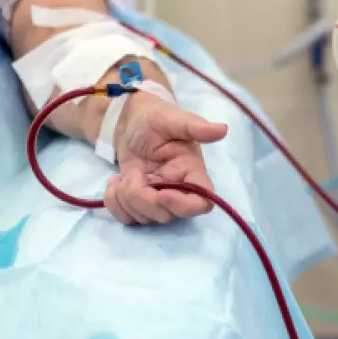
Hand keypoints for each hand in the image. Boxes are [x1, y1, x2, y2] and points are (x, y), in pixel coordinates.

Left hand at [104, 91, 227, 224]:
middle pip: (167, 215)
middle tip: (133, 173)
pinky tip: (116, 182)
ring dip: (126, 198)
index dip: (182, 206)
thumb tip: (223, 130)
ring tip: (125, 174)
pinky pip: (126, 218)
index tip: (160, 194)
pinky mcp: (138, 203)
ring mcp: (157, 200)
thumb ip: (196, 127)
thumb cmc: (155, 119)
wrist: (132, 124)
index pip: (201, 203)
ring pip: (144, 219)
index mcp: (192, 173)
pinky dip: (114, 202)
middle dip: (142, 198)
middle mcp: (179, 191)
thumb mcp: (172, 119)